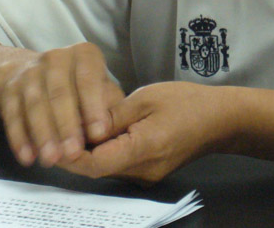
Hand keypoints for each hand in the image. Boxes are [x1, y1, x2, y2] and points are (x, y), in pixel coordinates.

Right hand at [0, 42, 123, 169]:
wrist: (30, 72)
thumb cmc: (78, 86)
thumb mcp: (100, 88)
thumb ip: (109, 106)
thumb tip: (115, 129)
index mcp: (84, 55)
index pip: (88, 79)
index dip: (93, 107)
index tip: (99, 134)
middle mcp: (56, 58)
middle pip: (60, 93)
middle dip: (66, 126)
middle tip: (73, 154)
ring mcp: (30, 72)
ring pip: (35, 104)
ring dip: (43, 134)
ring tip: (51, 160)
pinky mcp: (10, 89)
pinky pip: (12, 115)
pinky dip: (19, 138)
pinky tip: (28, 158)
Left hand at [59, 81, 233, 183]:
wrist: (221, 119)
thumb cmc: (187, 102)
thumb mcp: (146, 98)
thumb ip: (112, 114)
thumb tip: (82, 124)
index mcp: (144, 148)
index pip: (96, 163)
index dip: (70, 155)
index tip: (52, 138)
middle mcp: (143, 170)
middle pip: (98, 169)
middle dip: (76, 152)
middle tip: (57, 130)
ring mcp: (147, 175)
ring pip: (107, 168)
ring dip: (90, 152)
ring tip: (74, 128)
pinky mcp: (150, 172)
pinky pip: (119, 165)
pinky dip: (105, 152)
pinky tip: (99, 134)